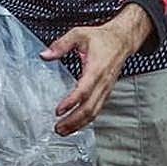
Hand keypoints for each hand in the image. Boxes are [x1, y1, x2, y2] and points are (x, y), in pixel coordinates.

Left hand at [41, 4, 151, 135]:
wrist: (121, 41)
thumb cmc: (101, 38)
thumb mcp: (78, 34)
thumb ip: (61, 45)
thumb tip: (45, 55)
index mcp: (96, 69)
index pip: (84, 90)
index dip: (71, 102)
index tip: (59, 110)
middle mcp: (103, 82)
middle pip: (90, 108)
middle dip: (74, 120)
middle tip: (58, 128)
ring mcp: (106, 89)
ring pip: (94, 112)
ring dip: (79, 124)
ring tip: (64, 131)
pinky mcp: (106, 91)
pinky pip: (97, 109)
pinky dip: (86, 119)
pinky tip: (76, 124)